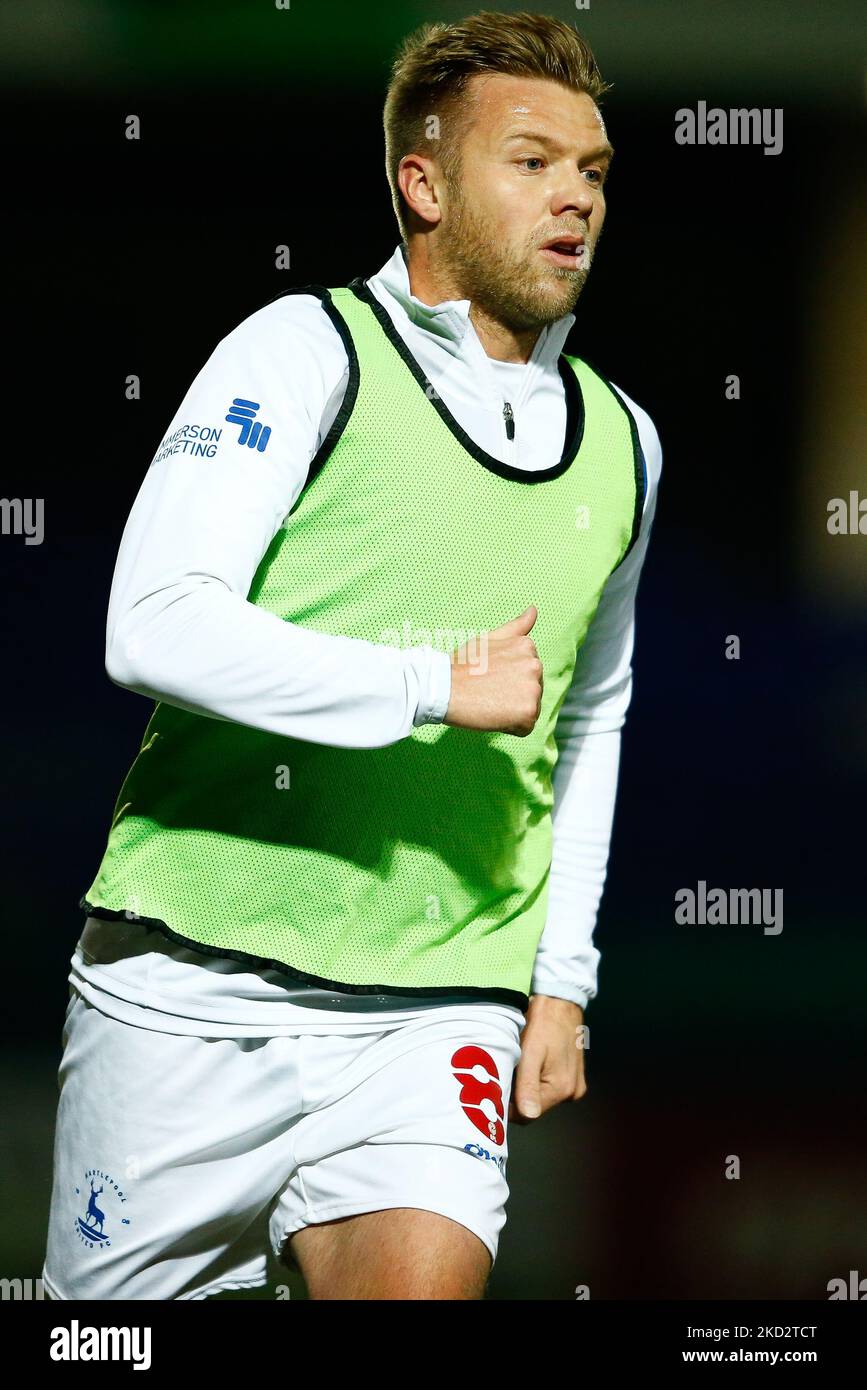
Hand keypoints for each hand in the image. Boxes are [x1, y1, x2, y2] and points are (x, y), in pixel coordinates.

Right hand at [443, 605, 542, 736]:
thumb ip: (515, 627)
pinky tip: (492, 715)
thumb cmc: (461, 664)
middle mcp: (535, 665)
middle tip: (487, 691)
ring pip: (528, 709)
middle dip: (511, 695)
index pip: (526, 674)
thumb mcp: (489, 639)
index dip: (505, 681)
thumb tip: (534, 609)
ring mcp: (534, 688)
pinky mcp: (529, 711)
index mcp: (527, 647)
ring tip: (488, 702)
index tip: (488, 678)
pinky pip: (524, 727)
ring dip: (511, 712)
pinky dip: (509, 727)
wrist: (443, 687)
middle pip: (530, 691)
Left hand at [509, 994, 586, 1124]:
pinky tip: (531, 1063)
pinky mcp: (573, 1077)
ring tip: (518, 1064)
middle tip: (505, 1072)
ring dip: (526, 1086)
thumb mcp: (531, 1052)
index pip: (527, 1115)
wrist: (561, 1001)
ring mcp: (574, 1086)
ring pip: (540, 1097)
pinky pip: (549, 1087)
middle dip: (517, 1094)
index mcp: (562, 1089)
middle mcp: (572, 1093)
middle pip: (534, 1106)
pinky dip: (537, 1079)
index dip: (508, 1106)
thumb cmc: (544, 1022)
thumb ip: (528, 1085)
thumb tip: (529, 1115)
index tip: (495, 1089)